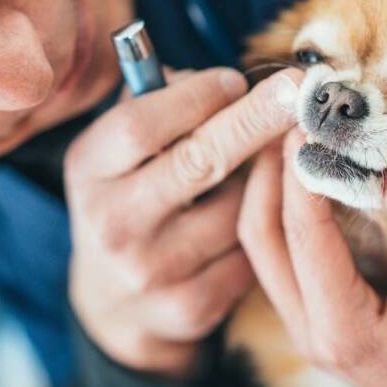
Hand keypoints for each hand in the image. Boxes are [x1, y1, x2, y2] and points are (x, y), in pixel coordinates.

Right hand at [65, 67, 300, 379]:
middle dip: (254, 120)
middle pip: (198, 161)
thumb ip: (155, 103)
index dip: (195, 97)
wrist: (113, 300)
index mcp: (89, 170)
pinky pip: (250, 252)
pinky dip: (259, 229)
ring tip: (246, 176)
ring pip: (236, 208)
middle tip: (297, 91)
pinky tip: (246, 222)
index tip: (236, 79)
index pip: (141, 125)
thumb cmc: (130, 196)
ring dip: (257, 183)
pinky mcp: (190, 306)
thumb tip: (223, 81)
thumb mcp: (118, 149)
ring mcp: (150, 270)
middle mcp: (113, 223)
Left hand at [238, 131, 386, 386]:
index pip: (304, 232)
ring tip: (293, 136)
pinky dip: (285, 214)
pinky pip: (281, 259)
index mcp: (345, 327)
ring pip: (263, 248)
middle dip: (270, 171)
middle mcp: (312, 330)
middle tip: (290, 116)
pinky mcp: (317, 320)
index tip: (311, 117)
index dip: (303, 168)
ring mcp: (308, 328)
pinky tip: (305, 179)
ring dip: (271, 190)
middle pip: (261, 237)